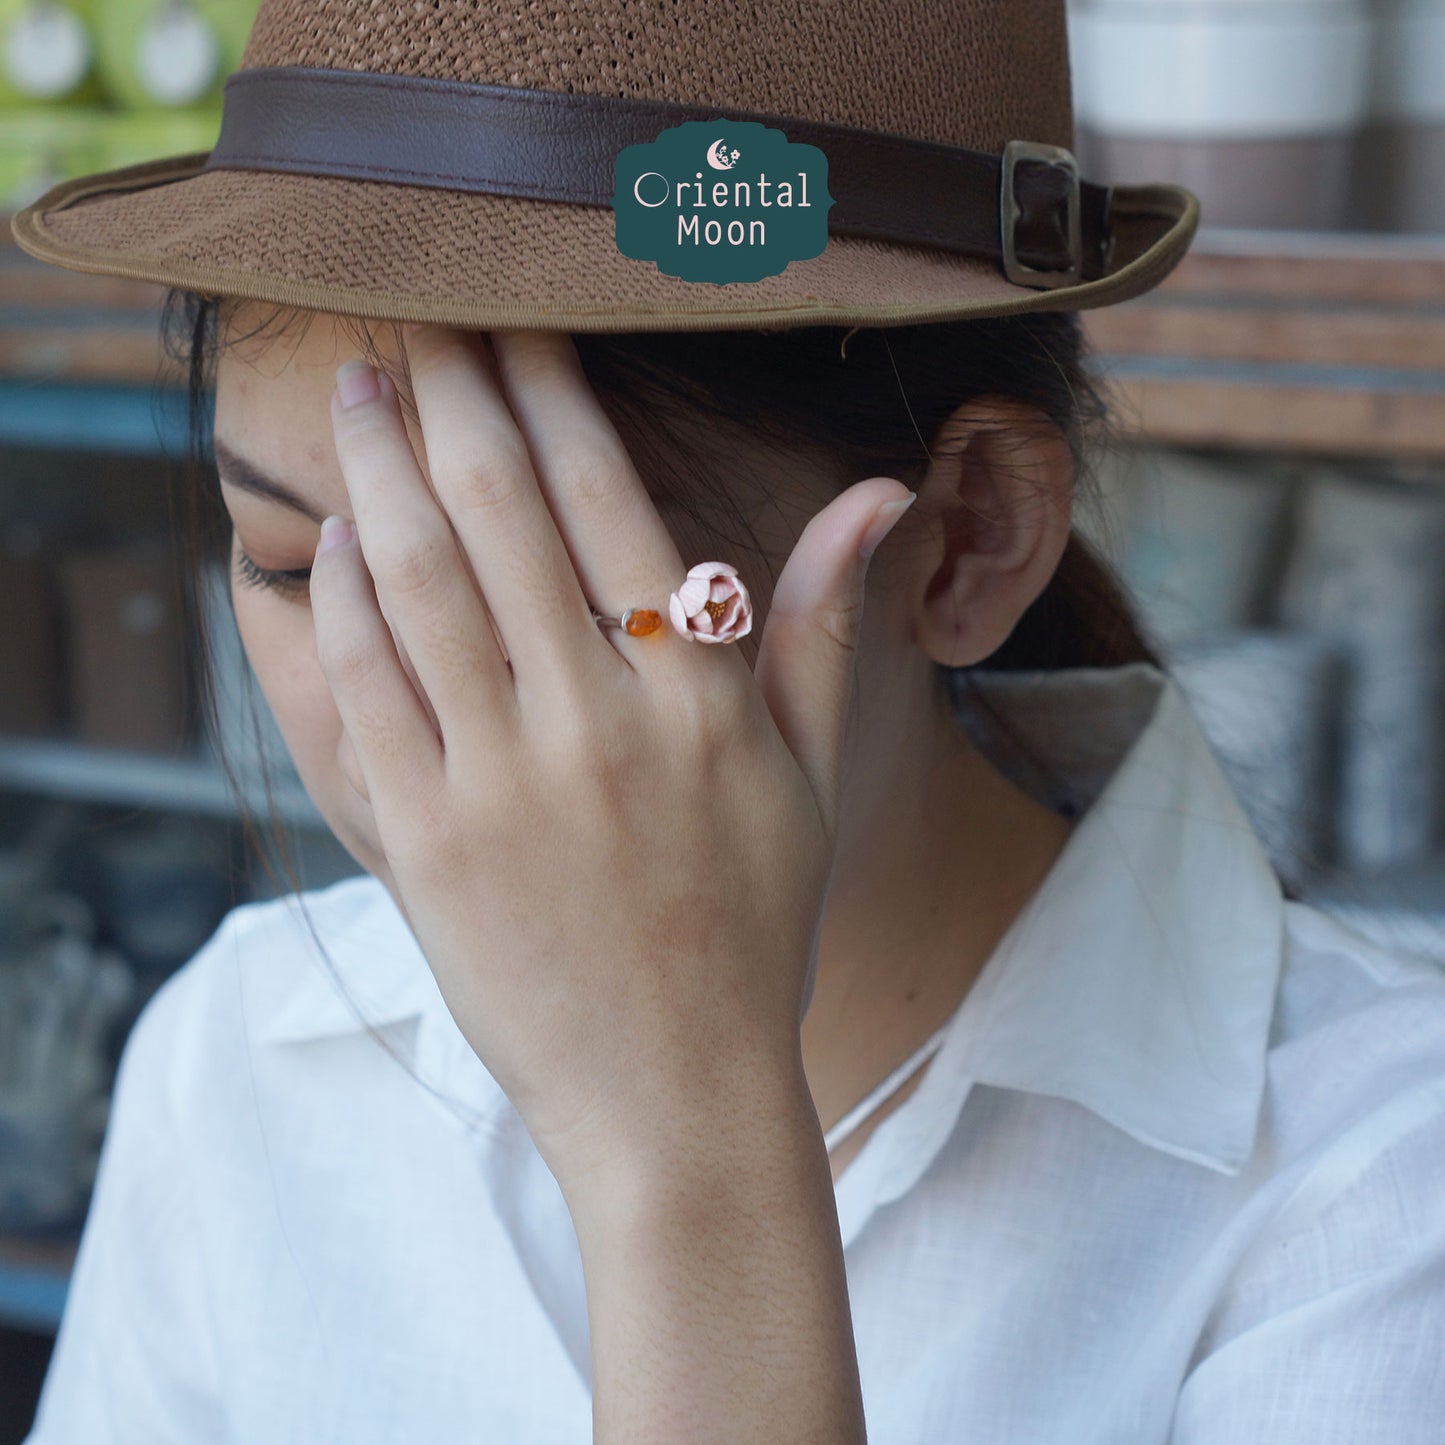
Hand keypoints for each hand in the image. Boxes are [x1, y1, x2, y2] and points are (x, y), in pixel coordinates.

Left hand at [312, 325, 913, 1190]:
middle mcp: (599, 721)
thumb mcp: (810, 775)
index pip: (608, 498)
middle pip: (502, 510)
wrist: (676, 1093)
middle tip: (414, 320)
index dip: (552, 392)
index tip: (514, 322)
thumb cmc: (754, 928)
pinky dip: (342, 601)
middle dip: (451, 393)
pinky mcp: (427, 842)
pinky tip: (334, 541)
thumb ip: (822, 623)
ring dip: (380, 469)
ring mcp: (504, 781)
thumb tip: (876, 489)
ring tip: (357, 392)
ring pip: (421, 581)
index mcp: (699, 695)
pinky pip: (369, 689)